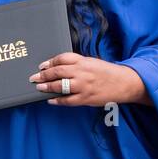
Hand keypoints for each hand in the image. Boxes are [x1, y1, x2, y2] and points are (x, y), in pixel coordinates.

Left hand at [29, 52, 150, 106]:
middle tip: (34, 77)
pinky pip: (68, 100)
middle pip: (58, 71)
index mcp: (84, 61)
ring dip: (48, 87)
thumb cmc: (106, 73)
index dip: (50, 62)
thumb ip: (77, 64)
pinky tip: (50, 100)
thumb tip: (58, 67)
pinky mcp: (86, 98)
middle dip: (44, 74)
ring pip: (61, 86)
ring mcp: (84, 86)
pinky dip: (58, 100)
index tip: (42, 65)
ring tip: (39, 87)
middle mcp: (82, 72)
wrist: (123, 83)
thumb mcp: (92, 62)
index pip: (62, 58)